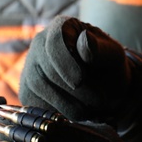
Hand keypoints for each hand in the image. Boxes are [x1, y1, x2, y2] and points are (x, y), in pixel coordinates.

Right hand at [19, 15, 141, 124]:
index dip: (65, 63)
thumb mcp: (113, 56)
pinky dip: (58, 114)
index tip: (80, 81)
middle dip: (75, 91)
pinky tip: (78, 114)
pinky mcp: (27, 92)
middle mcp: (40, 44)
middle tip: (100, 102)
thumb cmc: (108, 66)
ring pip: (38, 88)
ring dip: (68, 105)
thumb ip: (101, 49)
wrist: (102, 87)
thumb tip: (84, 40)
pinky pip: (36, 105)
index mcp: (62, 27)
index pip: (54, 42)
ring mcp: (30, 67)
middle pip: (47, 69)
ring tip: (93, 111)